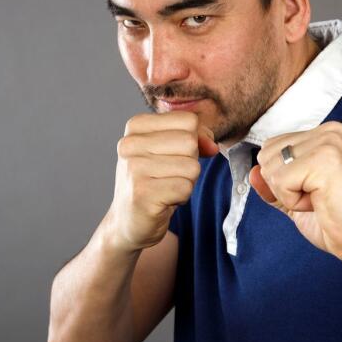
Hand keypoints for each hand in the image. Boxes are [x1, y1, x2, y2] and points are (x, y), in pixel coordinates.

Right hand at [107, 111, 217, 252]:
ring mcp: (134, 169)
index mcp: (136, 126)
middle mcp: (130, 144)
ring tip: (165, 188)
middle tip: (168, 176)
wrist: (129, 221)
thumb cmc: (154, 181)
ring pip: (191, 166)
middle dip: (189, 162)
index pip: (188, 120)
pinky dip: (181, 197)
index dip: (193, 140)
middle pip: (190, 142)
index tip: (174, 156)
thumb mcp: (172, 150)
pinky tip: (163, 201)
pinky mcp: (142, 194)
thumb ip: (196, 138)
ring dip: (186, 182)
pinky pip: (185, 188)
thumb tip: (212, 146)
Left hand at [249, 121, 341, 268]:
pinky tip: (321, 204)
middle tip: (318, 199)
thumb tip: (252, 172)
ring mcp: (328, 143)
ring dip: (289, 194)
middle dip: (283, 186)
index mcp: (325, 135)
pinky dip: (293, 201)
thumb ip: (274, 185)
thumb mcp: (297, 201)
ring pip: (271, 167)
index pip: (272, 147)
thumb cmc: (341, 223)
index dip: (282, 180)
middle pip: (267, 154)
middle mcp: (328, 132)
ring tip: (321, 200)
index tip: (315, 193)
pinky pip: (281, 181)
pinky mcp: (325, 160)